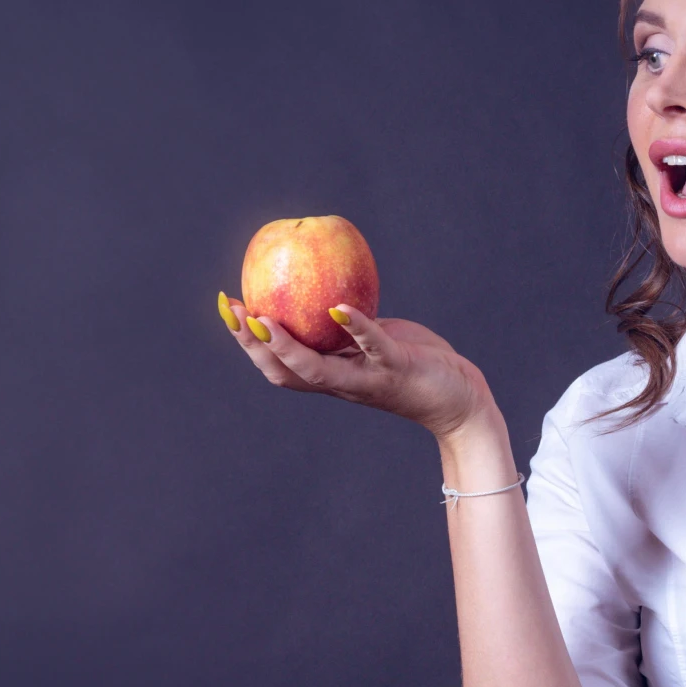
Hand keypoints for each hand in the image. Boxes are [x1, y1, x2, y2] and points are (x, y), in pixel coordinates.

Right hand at [218, 292, 493, 438]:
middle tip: (233, 310)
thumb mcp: (372, 341)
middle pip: (283, 371)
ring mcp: (366, 379)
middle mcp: (340, 383)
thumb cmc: (413, 363)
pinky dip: (355, 328)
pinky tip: (339, 307)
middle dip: (252, 344)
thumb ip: (347, 327)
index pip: (276, 365)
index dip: (246, 340)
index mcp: (330, 376)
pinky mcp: (396, 369)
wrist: (459, 400)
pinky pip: (371, 348)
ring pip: (316, 370)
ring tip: (265, 318)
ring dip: (286, 347)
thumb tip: (324, 285)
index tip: (226, 308)